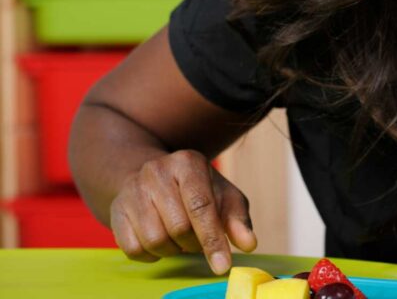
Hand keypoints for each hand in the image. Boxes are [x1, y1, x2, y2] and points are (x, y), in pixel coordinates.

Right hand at [109, 149, 256, 273]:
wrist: (152, 177)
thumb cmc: (196, 189)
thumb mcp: (223, 195)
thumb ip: (237, 219)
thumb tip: (248, 244)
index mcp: (188, 163)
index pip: (201, 206)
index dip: (212, 239)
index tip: (222, 266)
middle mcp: (156, 172)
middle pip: (179, 227)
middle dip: (194, 243)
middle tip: (197, 238)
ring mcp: (132, 191)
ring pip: (156, 241)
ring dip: (173, 249)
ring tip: (178, 236)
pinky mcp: (116, 212)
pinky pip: (134, 250)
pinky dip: (152, 254)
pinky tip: (160, 239)